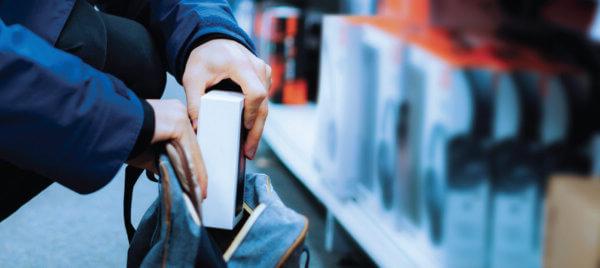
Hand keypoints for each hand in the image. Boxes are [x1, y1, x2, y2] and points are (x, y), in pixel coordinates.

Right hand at [128, 99, 207, 197]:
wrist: (107, 127)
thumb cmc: (123, 138)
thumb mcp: (148, 152)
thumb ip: (163, 160)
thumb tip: (175, 176)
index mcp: (170, 113)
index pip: (187, 143)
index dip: (193, 163)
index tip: (197, 182)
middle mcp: (177, 110)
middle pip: (192, 146)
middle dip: (197, 171)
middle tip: (201, 191)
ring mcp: (179, 115)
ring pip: (192, 150)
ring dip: (197, 174)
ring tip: (200, 192)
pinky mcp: (177, 123)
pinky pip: (189, 151)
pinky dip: (193, 170)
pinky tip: (196, 184)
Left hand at [182, 39, 270, 159]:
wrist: (214, 41)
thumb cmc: (204, 57)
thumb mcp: (192, 77)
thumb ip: (193, 101)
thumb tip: (196, 126)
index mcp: (241, 65)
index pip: (256, 93)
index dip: (252, 113)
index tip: (244, 128)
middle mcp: (258, 68)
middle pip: (264, 104)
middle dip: (257, 130)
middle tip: (248, 152)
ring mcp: (264, 72)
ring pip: (266, 104)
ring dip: (258, 127)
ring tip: (248, 148)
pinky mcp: (264, 78)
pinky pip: (263, 101)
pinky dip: (256, 117)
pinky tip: (248, 134)